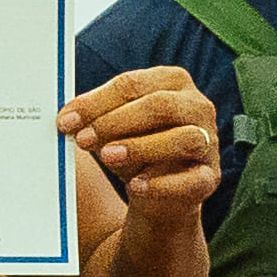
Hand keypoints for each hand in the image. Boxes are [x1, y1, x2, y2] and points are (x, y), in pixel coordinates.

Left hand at [58, 68, 220, 224]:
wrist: (158, 195)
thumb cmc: (135, 150)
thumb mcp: (112, 129)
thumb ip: (94, 119)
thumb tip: (67, 118)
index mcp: (172, 82)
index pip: (132, 84)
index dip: (96, 102)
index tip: (66, 120)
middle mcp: (196, 107)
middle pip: (159, 105)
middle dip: (116, 121)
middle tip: (83, 138)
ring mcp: (208, 142)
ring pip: (184, 138)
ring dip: (142, 147)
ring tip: (108, 156)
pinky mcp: (210, 177)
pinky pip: (192, 180)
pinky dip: (163, 183)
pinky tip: (136, 186)